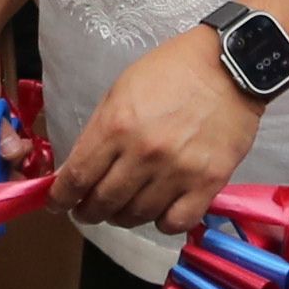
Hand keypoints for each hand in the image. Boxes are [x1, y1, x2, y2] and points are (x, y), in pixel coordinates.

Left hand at [54, 26, 265, 236]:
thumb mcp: (121, 90)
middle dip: (88, 211)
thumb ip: (98, 132)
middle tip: (88, 209)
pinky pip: (175, 222)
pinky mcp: (208, 183)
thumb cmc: (172, 72)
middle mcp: (144, 153)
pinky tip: (159, 210)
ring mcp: (178, 171)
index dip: (61, 198)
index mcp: (117, 125)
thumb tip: (77, 169)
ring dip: (122, 216)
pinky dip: (161, 222)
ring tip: (123, 206)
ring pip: (136, 216)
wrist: (230, 65)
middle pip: (103, 203)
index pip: (77, 177)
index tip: (58, 204)